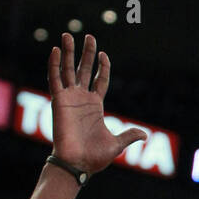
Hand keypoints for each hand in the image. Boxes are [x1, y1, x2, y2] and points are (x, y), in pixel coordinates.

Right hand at [48, 33, 144, 175]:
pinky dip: (54, 64)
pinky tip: (55, 50)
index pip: (99, 80)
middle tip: (88, 36)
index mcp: (95, 106)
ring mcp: (69, 98)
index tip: (104, 54)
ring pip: (67, 70)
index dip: (102, 67)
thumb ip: (128, 135)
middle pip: (83, 69)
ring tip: (68, 35)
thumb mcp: (117, 144)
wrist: (78, 164)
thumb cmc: (95, 157)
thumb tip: (144, 135)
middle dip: (86, 53)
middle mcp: (81, 99)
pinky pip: (55, 79)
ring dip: (67, 52)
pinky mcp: (58, 101)